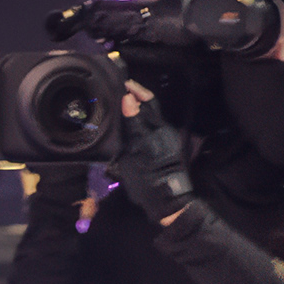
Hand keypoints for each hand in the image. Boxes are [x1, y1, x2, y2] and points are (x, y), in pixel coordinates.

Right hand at [112, 90, 195, 224]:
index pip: (147, 101)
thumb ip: (132, 125)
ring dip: (136, 109)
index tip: (120, 82)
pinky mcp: (164, 146)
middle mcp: (163, 130)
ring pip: (149, 117)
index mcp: (156, 129)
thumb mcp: (135, 152)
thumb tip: (128, 100)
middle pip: (149, 106)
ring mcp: (165, 138)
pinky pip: (150, 127)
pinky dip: (138, 122)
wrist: (165, 201)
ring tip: (117, 106)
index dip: (135, 90)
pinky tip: (126, 125)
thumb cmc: (148, 178)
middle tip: (117, 90)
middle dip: (135, 96)